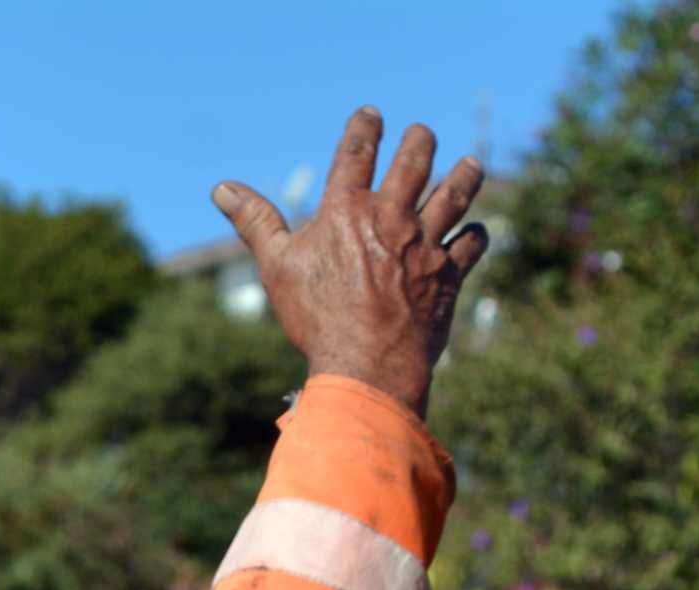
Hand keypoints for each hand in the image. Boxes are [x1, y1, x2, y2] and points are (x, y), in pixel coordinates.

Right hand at [211, 109, 488, 418]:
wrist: (365, 365)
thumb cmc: (316, 318)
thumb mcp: (278, 267)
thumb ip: (256, 222)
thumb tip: (222, 188)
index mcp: (346, 211)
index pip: (357, 153)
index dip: (364, 128)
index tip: (371, 114)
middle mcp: (391, 218)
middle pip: (415, 162)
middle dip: (419, 141)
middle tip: (421, 134)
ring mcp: (425, 245)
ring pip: (455, 194)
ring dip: (464, 175)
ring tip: (469, 164)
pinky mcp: (448, 274)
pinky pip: (472, 244)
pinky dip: (476, 235)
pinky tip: (476, 231)